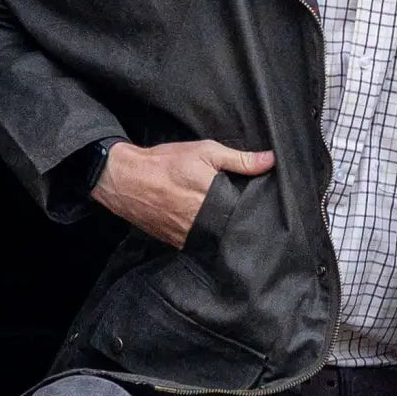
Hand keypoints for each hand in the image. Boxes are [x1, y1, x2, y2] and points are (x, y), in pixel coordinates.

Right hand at [91, 140, 273, 248]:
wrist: (125, 180)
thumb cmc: (166, 162)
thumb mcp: (205, 151)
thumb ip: (239, 159)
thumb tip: (271, 160)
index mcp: (214, 198)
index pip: (246, 212)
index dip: (256, 210)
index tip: (267, 207)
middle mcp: (203, 221)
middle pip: (233, 228)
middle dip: (242, 222)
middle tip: (253, 215)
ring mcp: (189, 235)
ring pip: (218, 238)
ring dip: (226, 232)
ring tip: (232, 222)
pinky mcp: (177, 242)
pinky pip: (200, 243)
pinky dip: (208, 237)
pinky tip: (212, 228)